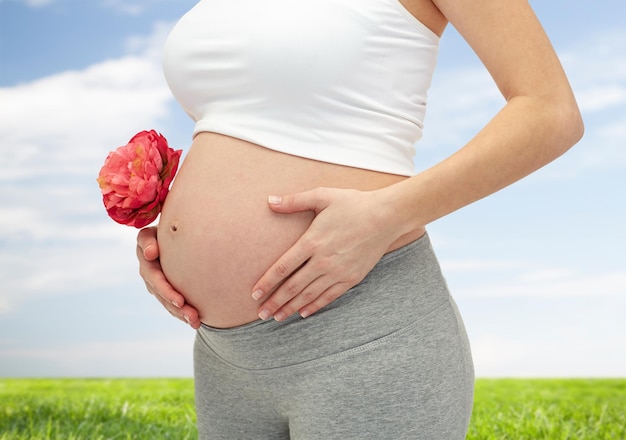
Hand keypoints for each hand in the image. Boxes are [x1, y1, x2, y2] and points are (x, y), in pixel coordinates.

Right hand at [136, 227, 200, 328]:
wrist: (179, 231)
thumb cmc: (173, 225)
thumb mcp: (161, 227)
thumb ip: (151, 238)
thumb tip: (150, 253)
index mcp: (145, 252)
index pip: (151, 271)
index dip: (163, 286)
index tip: (179, 300)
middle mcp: (148, 270)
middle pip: (159, 290)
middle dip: (173, 302)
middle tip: (188, 310)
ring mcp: (156, 281)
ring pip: (166, 301)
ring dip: (179, 313)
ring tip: (195, 320)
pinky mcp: (166, 288)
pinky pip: (173, 304)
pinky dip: (183, 314)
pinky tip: (196, 322)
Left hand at [251, 187, 402, 321]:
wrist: (386, 217)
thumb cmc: (353, 204)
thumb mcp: (322, 196)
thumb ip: (294, 201)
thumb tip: (269, 200)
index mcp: (312, 241)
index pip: (282, 267)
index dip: (267, 282)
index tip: (254, 294)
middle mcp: (323, 261)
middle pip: (292, 286)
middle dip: (275, 302)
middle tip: (261, 313)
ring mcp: (338, 272)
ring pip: (309, 295)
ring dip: (291, 307)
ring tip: (277, 317)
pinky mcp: (351, 278)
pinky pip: (329, 296)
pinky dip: (314, 306)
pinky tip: (303, 313)